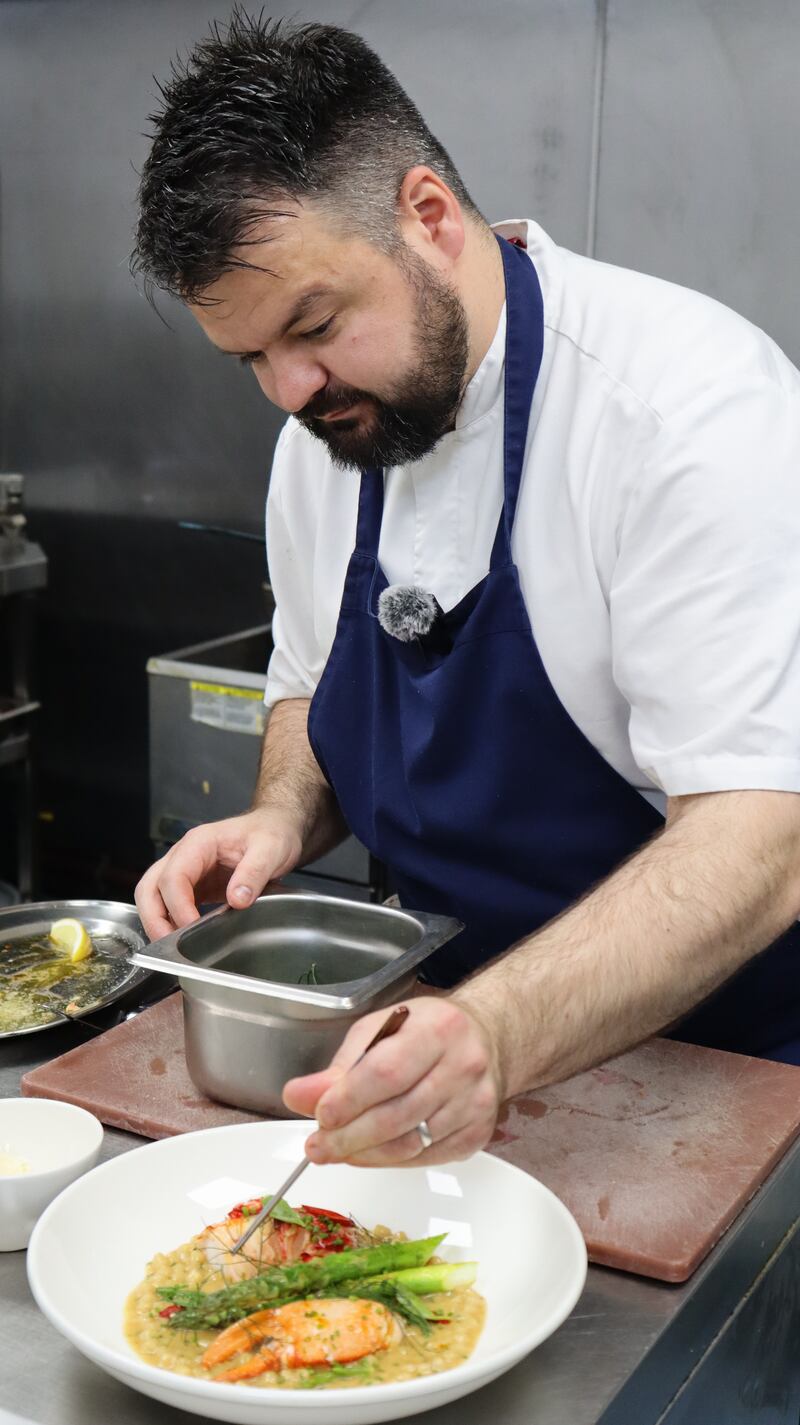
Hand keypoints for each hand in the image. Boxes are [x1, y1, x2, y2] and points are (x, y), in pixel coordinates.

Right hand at [134, 808, 302, 939]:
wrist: (275, 828)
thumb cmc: (270, 832)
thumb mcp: (270, 849)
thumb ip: (254, 873)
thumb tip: (237, 899)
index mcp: (199, 843)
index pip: (174, 876)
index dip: (177, 905)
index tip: (191, 926)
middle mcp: (184, 856)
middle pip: (150, 887)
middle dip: (154, 918)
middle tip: (169, 945)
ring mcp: (186, 871)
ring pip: (153, 897)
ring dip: (157, 923)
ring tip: (173, 948)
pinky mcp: (193, 886)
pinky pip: (170, 905)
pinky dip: (169, 923)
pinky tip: (182, 940)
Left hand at [282, 997, 504, 1166]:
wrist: (484, 1039)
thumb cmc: (424, 1031)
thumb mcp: (378, 1031)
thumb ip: (339, 1067)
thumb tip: (298, 1096)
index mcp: (437, 1029)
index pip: (386, 1072)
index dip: (349, 1099)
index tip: (320, 1116)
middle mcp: (464, 1066)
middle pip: (397, 1115)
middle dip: (349, 1138)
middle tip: (317, 1147)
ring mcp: (475, 1104)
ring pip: (410, 1144)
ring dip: (365, 1155)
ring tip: (335, 1152)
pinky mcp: (477, 1134)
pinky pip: (426, 1158)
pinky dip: (390, 1161)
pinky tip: (369, 1154)